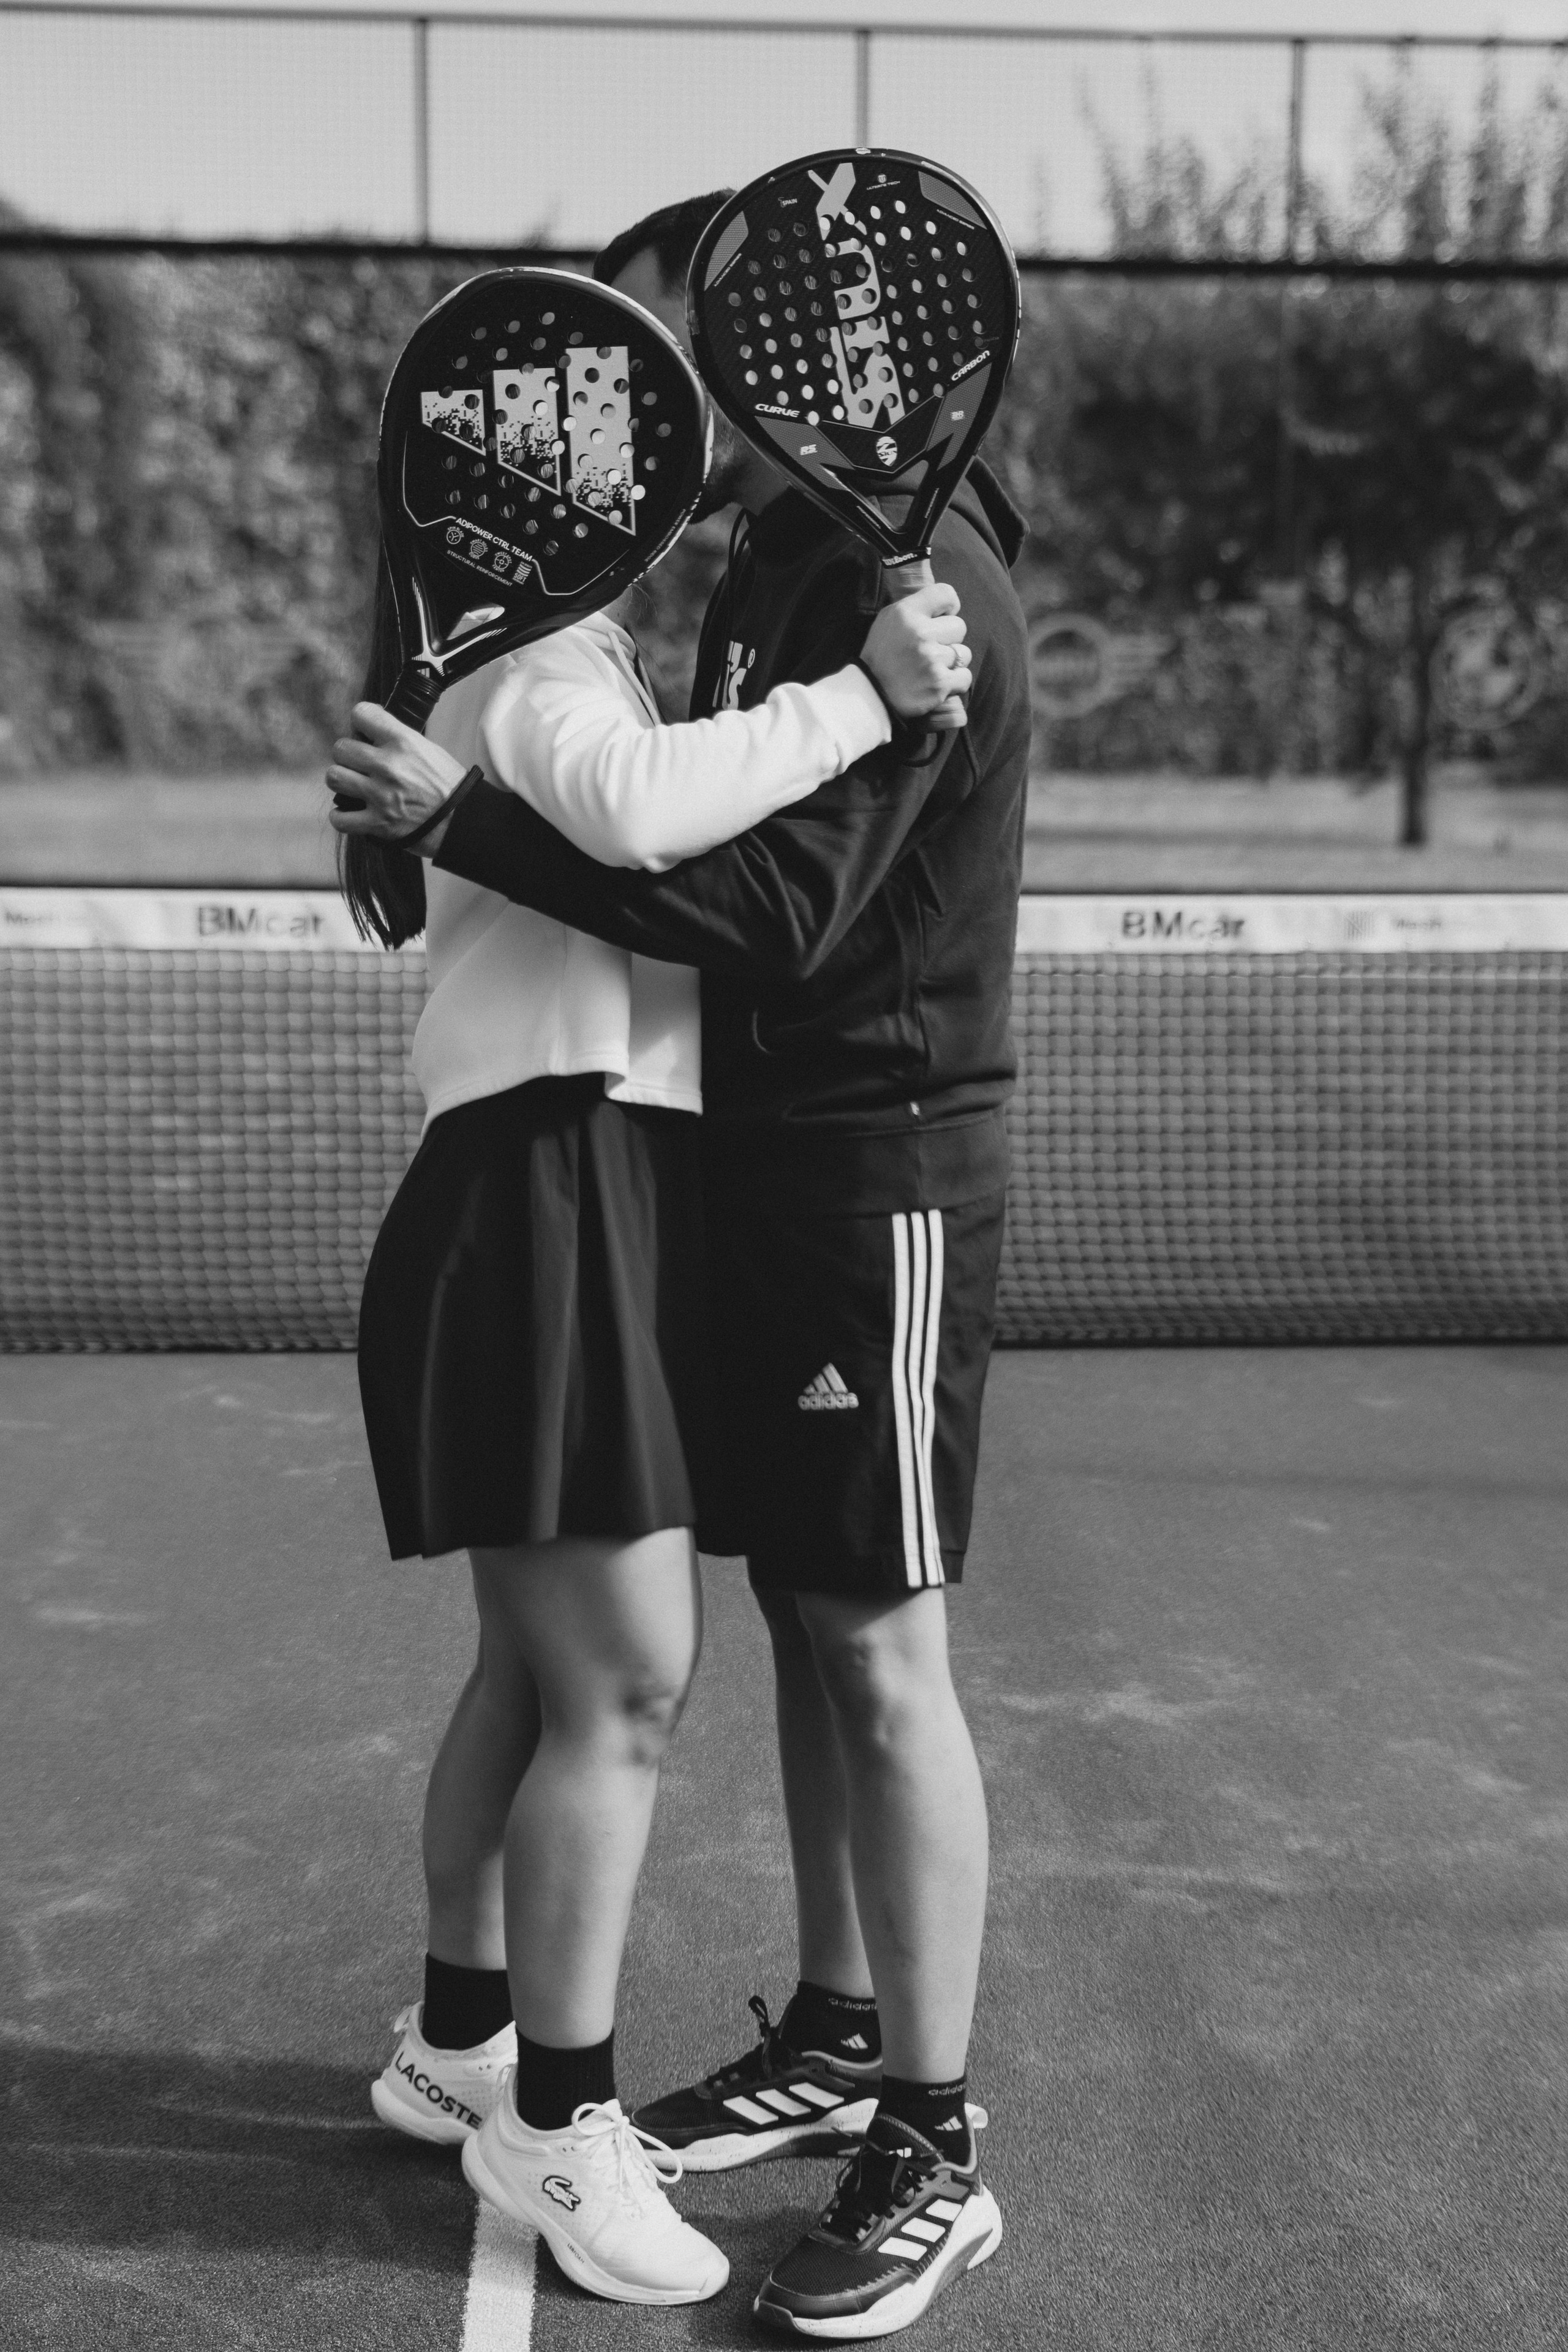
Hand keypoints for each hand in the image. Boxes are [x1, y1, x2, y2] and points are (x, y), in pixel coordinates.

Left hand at [326, 704, 465, 855]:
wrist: (463, 821)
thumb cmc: (449, 785)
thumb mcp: (428, 749)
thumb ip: (398, 739)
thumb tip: (372, 734)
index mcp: (403, 742)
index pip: (360, 714)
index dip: (361, 722)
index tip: (365, 732)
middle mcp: (388, 766)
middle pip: (340, 748)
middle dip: (348, 755)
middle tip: (359, 764)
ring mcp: (380, 796)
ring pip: (334, 777)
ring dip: (342, 781)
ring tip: (354, 786)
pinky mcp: (378, 823)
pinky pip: (340, 818)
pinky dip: (341, 817)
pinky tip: (350, 813)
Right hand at [860, 583, 971, 723]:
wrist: (870, 695)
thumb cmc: (881, 656)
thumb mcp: (888, 620)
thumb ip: (915, 608)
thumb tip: (946, 605)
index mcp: (906, 613)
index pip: (946, 593)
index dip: (949, 607)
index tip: (941, 619)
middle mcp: (920, 633)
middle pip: (959, 626)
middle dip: (949, 639)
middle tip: (931, 651)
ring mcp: (931, 659)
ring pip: (964, 653)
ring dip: (952, 663)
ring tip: (931, 669)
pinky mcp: (939, 683)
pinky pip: (965, 677)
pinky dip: (956, 683)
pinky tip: (938, 683)